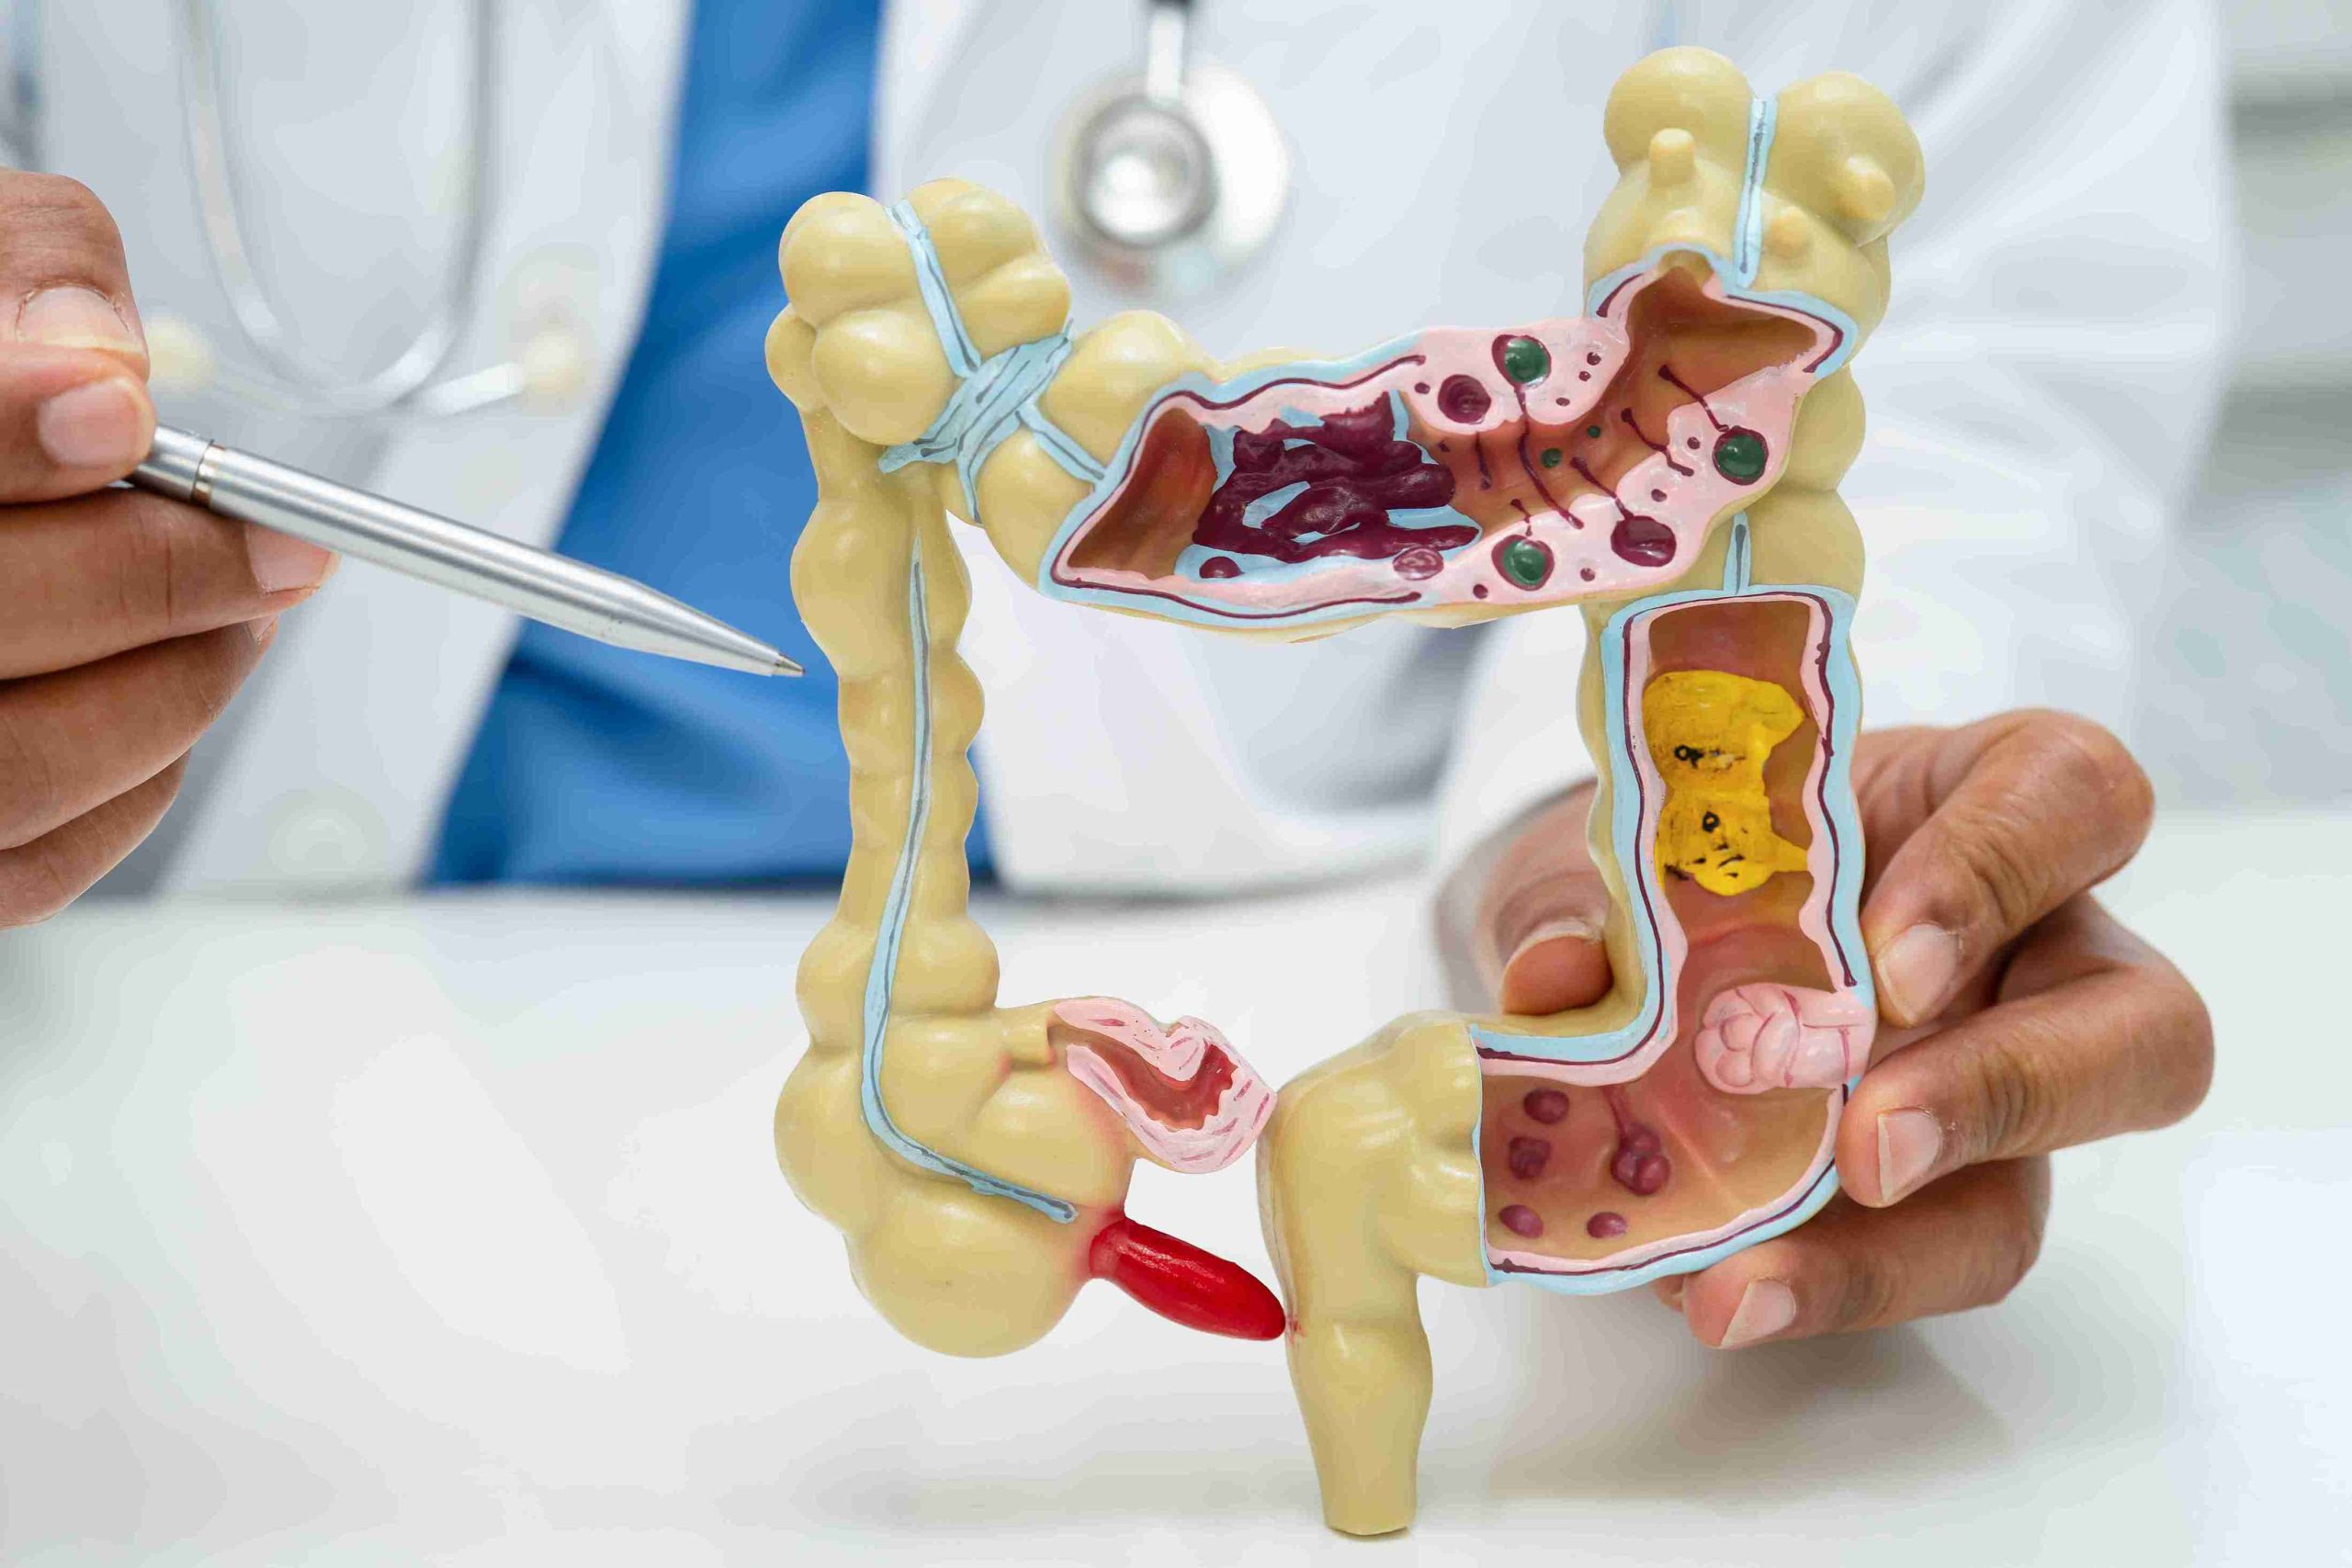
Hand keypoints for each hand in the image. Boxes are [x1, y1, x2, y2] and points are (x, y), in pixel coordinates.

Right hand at [1, 171, 334, 924]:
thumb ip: (27, 268)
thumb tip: (100, 362)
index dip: (5, 431)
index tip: (124, 410)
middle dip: (151, 577)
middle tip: (275, 543)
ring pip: (20, 763)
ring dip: (172, 683)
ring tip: (243, 608)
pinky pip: (39, 857)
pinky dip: (140, 775)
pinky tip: (169, 684)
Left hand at [1472, 710, 2212, 1345]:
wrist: (1623, 929)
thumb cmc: (1672, 850)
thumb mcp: (1614, 843)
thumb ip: (1581, 895)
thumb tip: (1558, 972)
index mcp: (1974, 799)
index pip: (2069, 798)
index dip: (2001, 875)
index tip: (1889, 959)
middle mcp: (2031, 945)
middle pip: (2142, 1024)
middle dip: (2008, 1094)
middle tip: (1865, 1148)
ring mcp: (1997, 1076)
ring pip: (2038, 1183)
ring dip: (1894, 1252)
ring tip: (1743, 1282)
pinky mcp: (1938, 1193)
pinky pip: (1924, 1258)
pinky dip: (1814, 1284)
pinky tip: (1706, 1291)